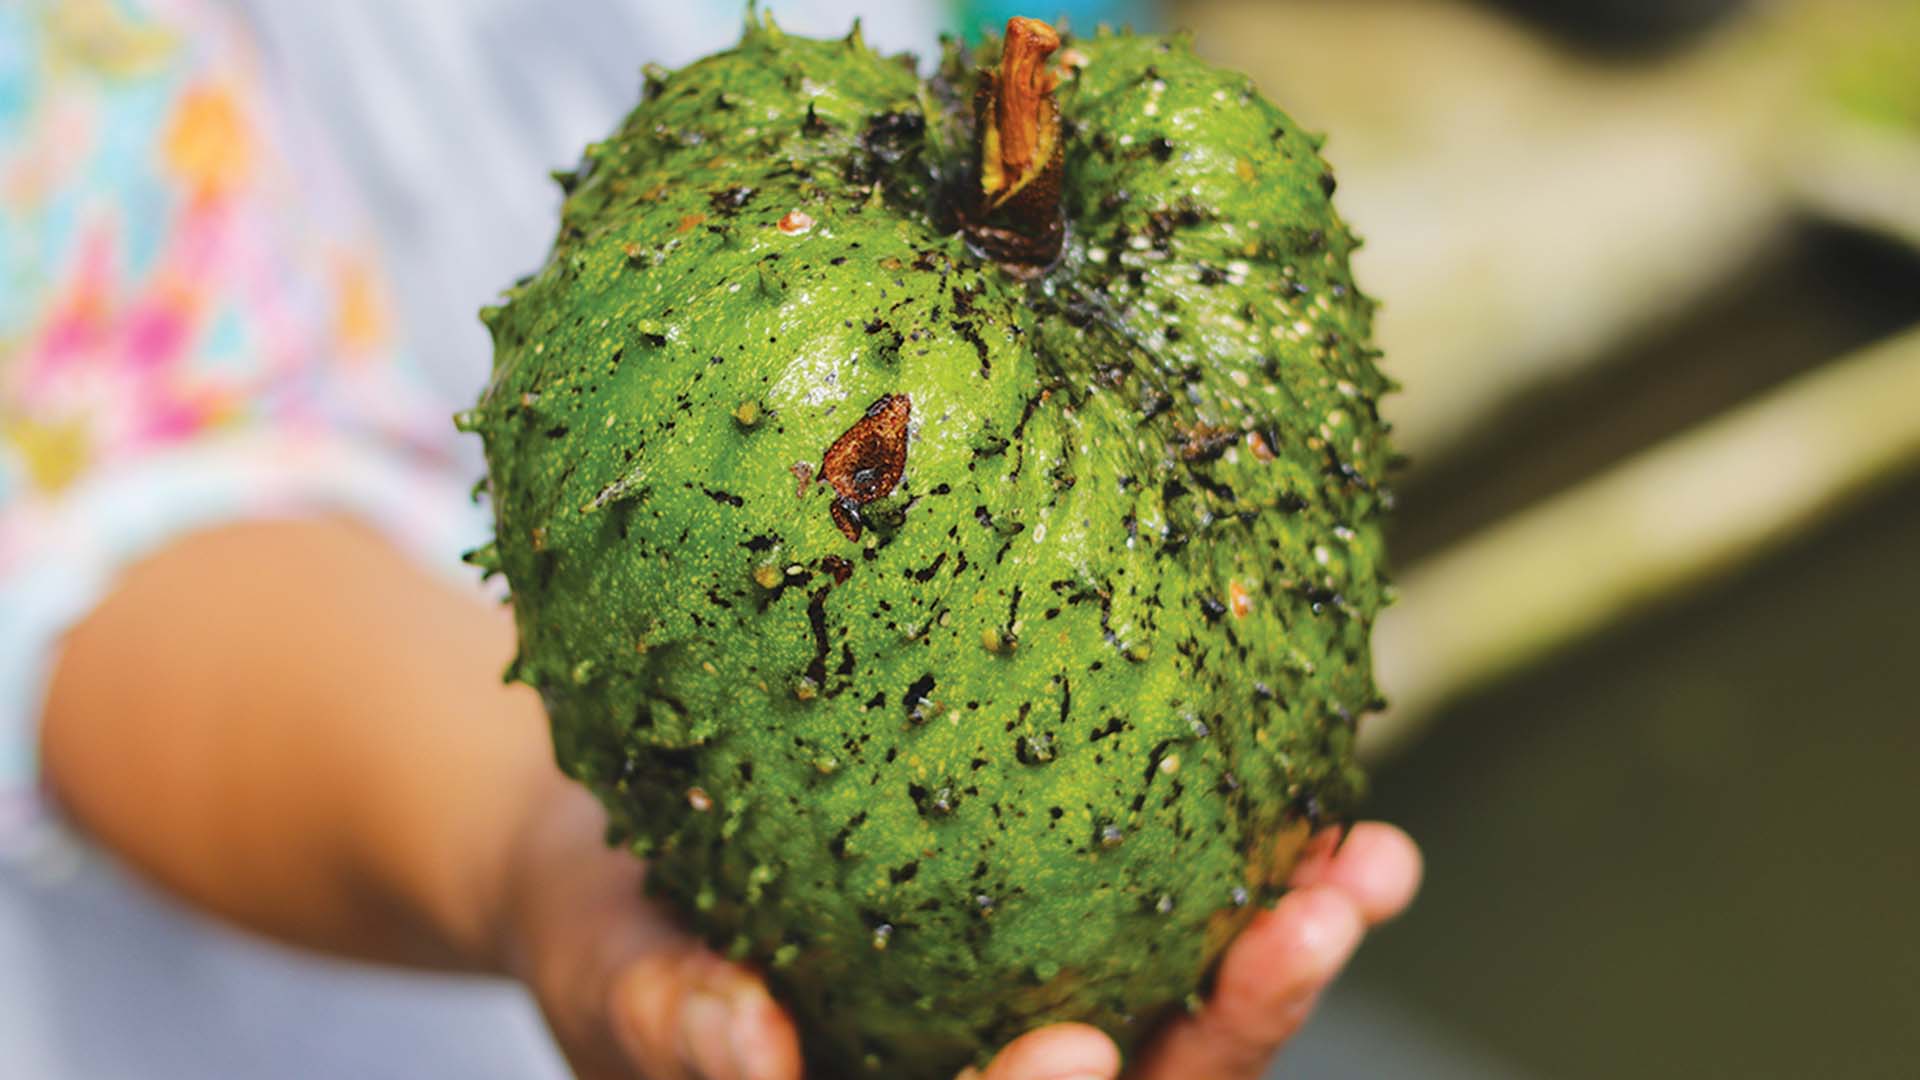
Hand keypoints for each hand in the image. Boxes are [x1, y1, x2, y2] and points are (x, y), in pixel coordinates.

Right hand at [501, 770, 1417, 1079]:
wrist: (639, 849)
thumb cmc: (617, 933)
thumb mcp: (612, 976)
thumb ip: (666, 1021)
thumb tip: (756, 1051)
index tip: (1071, 1055)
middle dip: (1227, 1034)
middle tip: (1306, 929)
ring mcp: (1033, 1022)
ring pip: (1187, 1030)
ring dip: (1285, 963)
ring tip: (1365, 868)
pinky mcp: (1069, 936)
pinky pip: (1183, 930)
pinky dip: (1263, 888)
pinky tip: (1341, 827)